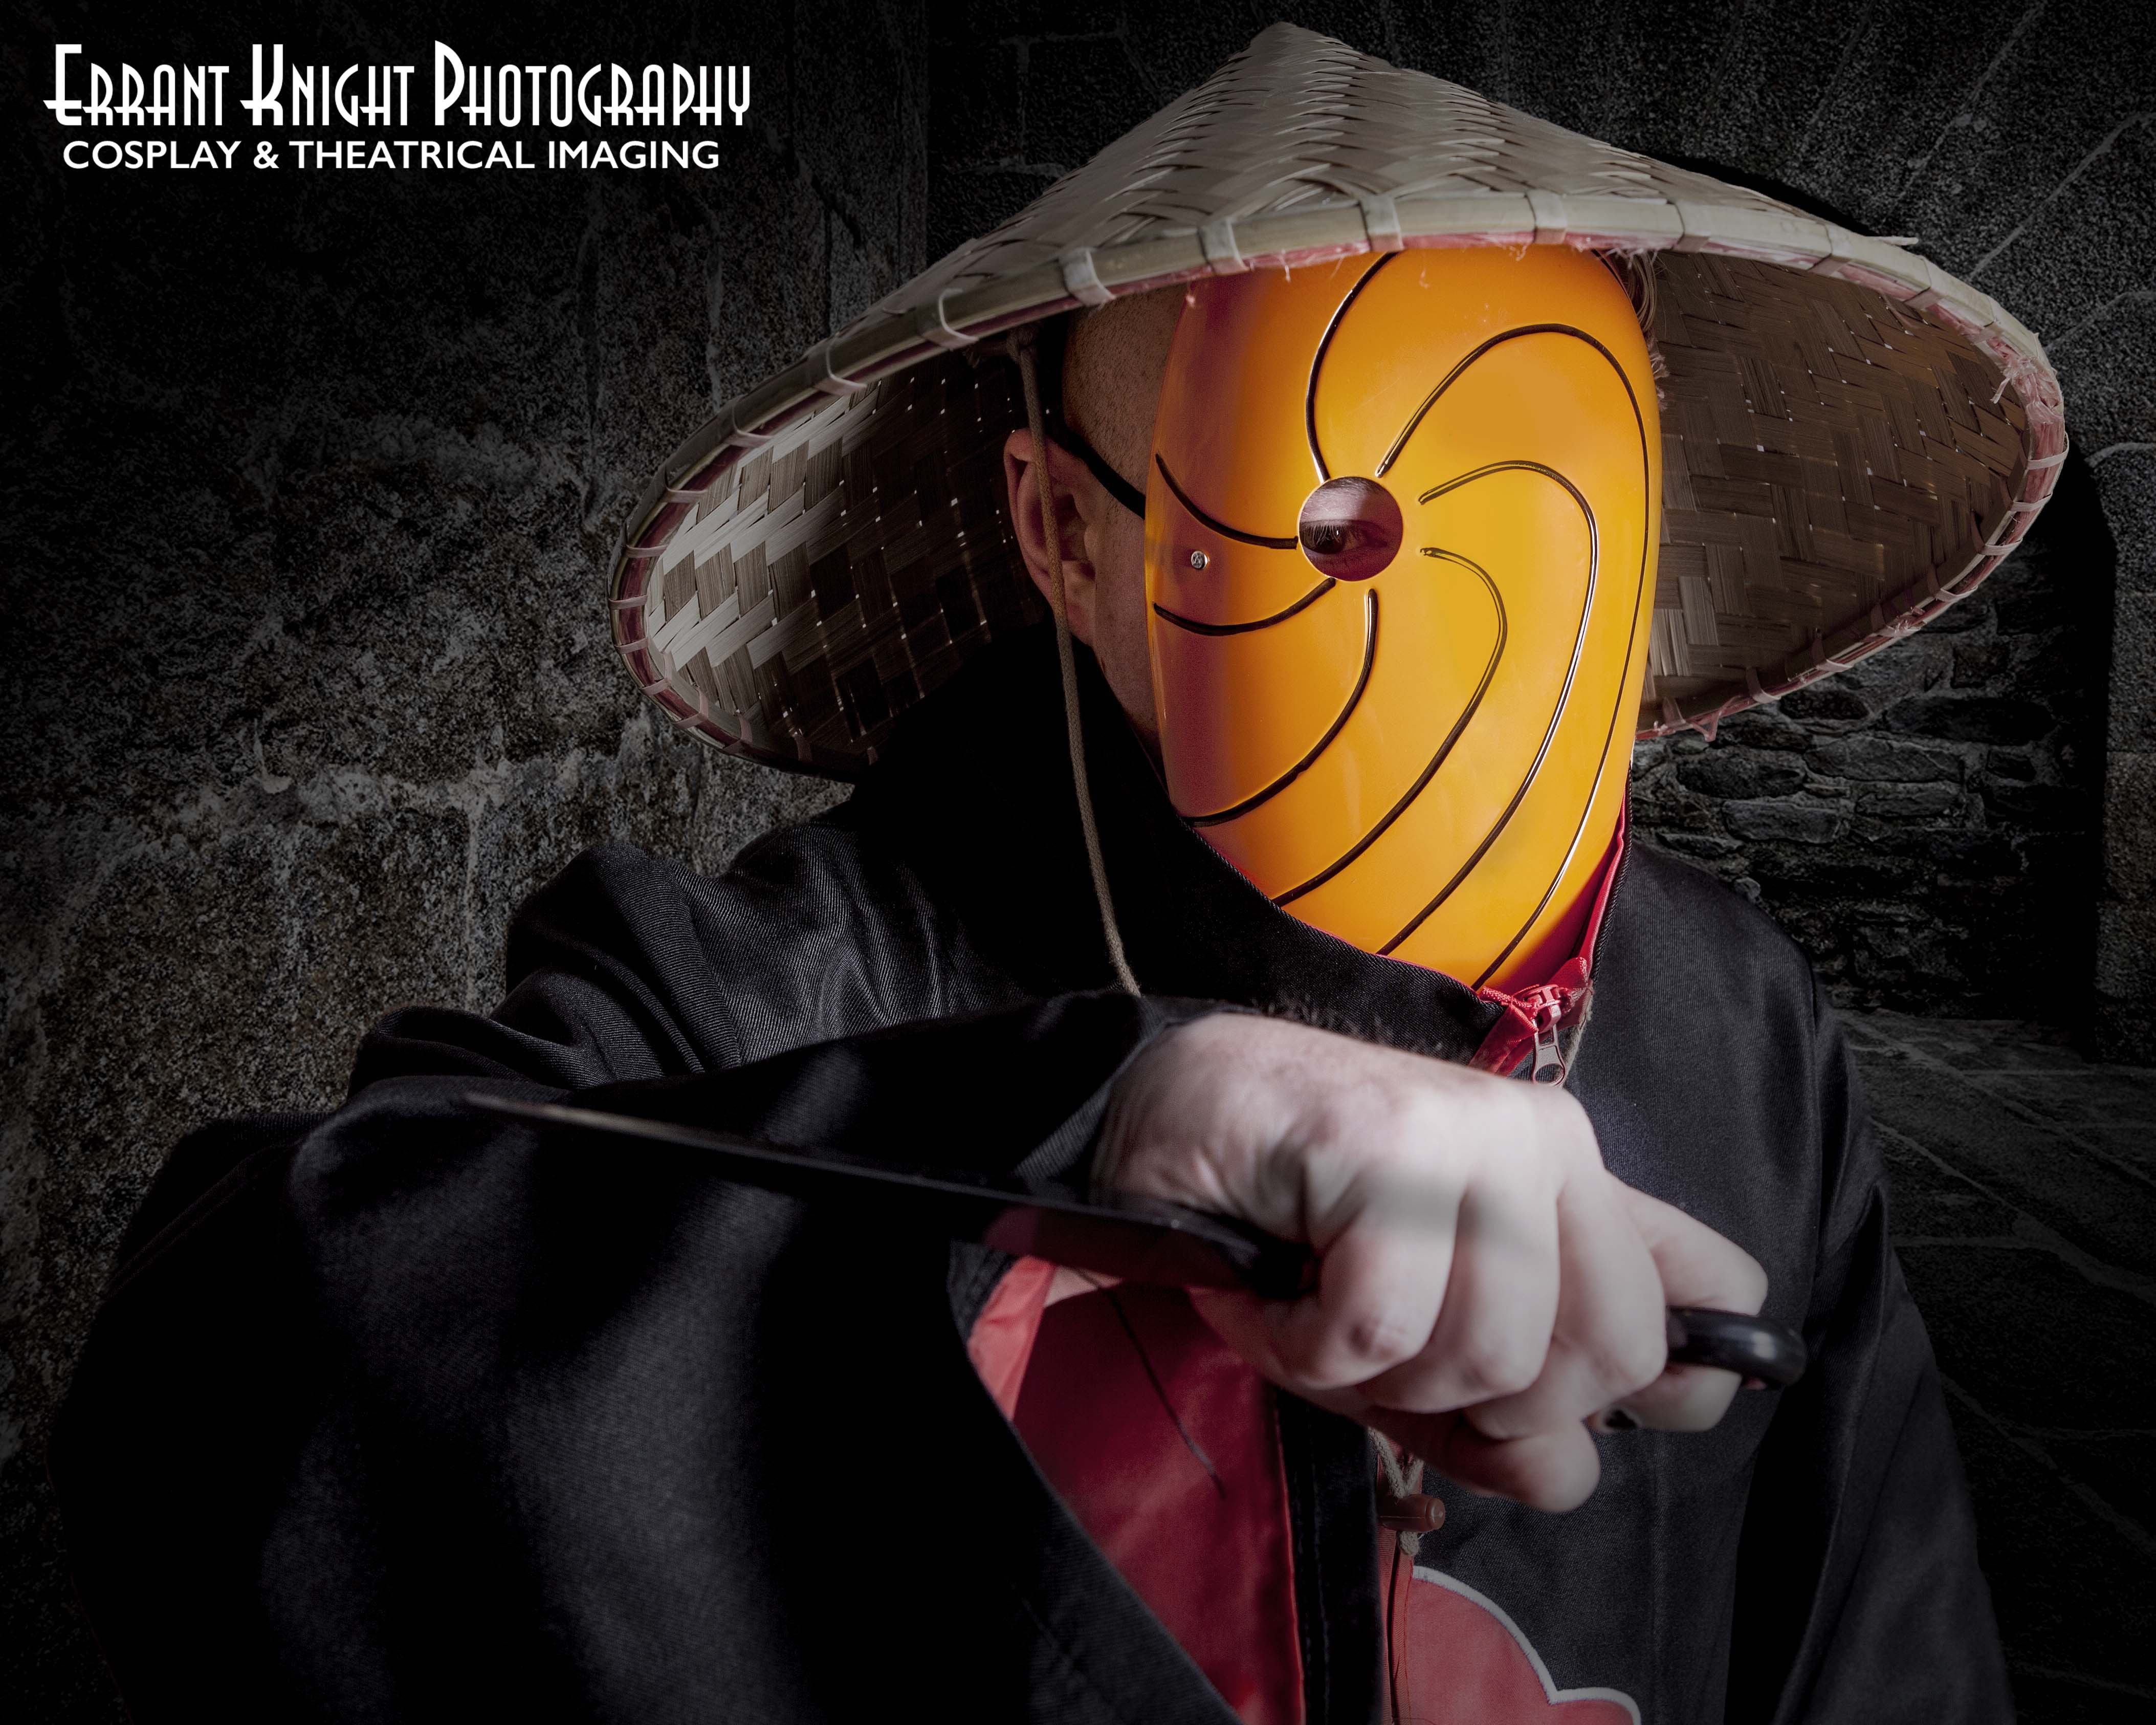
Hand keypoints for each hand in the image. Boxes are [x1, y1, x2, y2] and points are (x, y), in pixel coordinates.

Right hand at [1094, 1014, 1767, 1510]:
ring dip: (1377, 1378)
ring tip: (1316, 1313)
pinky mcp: (1391, 1144)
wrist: (1155, 1115)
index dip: (1645, 1391)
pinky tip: (1272, 1294)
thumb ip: (1510, 1411)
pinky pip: (1381, 1329)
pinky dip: (1305, 1348)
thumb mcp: (1421, 1342)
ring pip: (1494, 1354)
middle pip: (1609, 1356)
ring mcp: (1475, 1134)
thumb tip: (1569, 1473)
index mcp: (1577, 1178)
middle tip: (1392, 1355)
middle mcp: (1549, 1142)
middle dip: (1486, 1402)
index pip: (1713, 1292)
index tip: (1529, 1401)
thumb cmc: (1291, 1234)